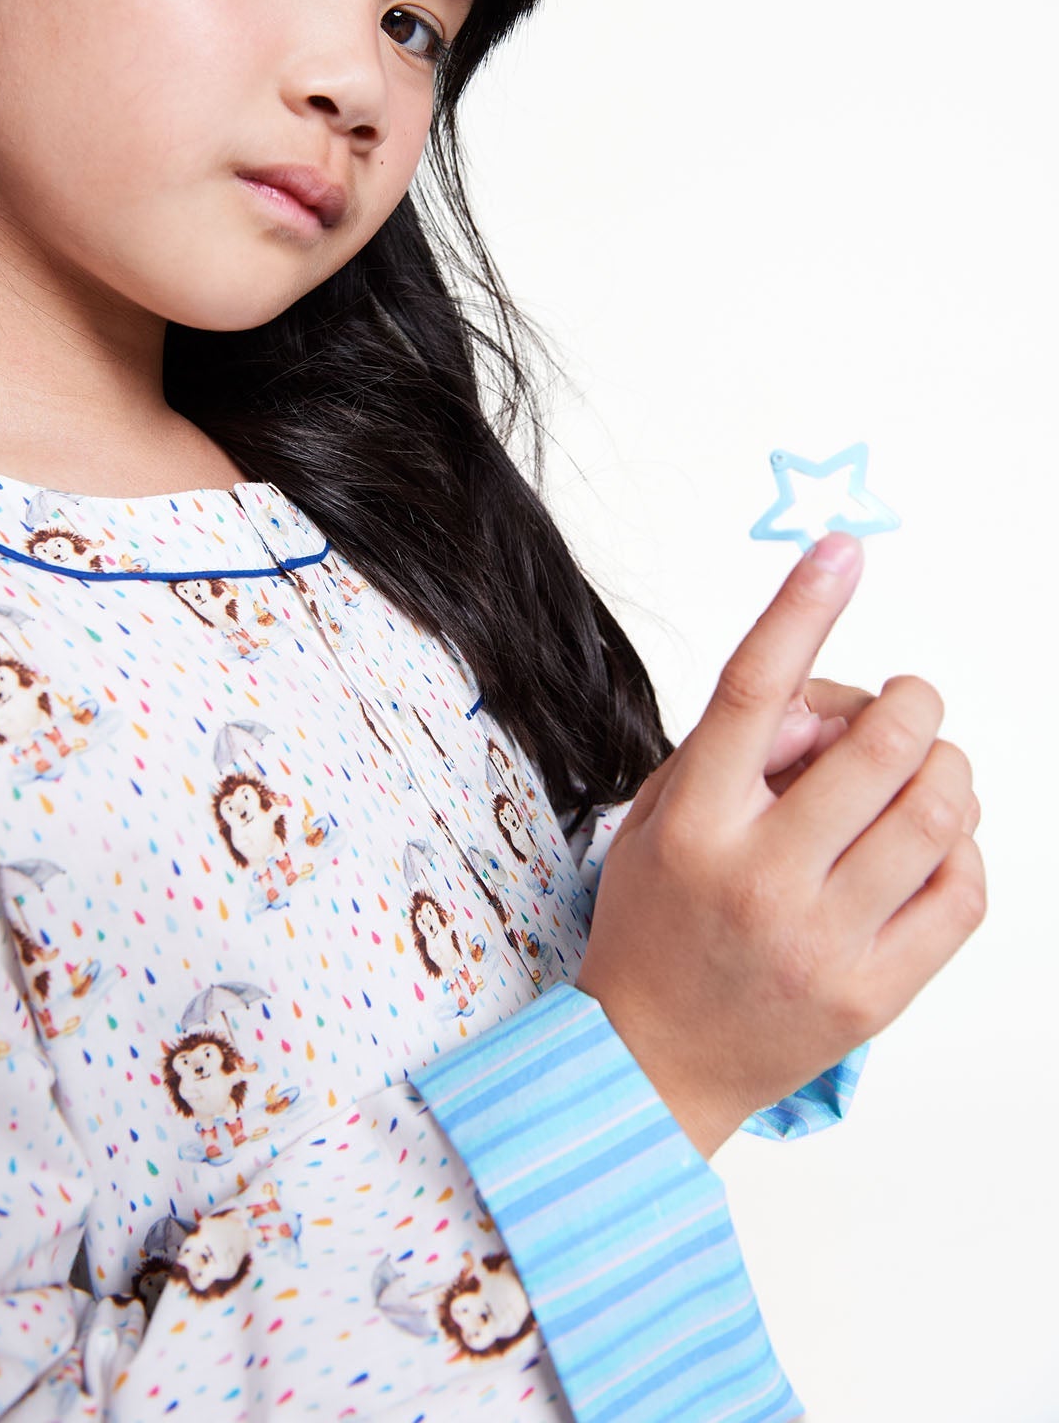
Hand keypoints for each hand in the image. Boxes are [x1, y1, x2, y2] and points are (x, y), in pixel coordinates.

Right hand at [576, 534, 984, 1159]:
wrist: (653, 1063)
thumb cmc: (657, 923)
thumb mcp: (655, 816)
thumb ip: (732, 748)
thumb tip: (828, 707)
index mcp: (694, 824)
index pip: (750, 692)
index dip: (799, 611)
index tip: (840, 551)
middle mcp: (758, 878)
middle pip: (877, 748)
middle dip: (911, 703)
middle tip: (909, 704)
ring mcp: (823, 940)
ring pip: (935, 814)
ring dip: (947, 768)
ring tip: (928, 773)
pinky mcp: (874, 993)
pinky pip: (961, 891)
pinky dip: (962, 848)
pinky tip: (930, 847)